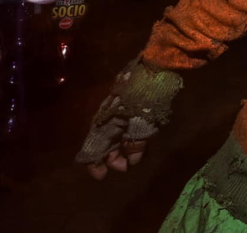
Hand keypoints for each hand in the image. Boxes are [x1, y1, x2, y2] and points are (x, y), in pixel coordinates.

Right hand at [75, 60, 181, 178]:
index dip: (94, 165)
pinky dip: (130, 136)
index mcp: (104, 126)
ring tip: (135, 157)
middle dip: (112, 157)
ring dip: (122, 148)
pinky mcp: (128, 104)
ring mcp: (117, 110)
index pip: (91, 150)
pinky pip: (125, 125)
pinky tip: (141, 142)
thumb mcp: (143, 127)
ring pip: (115, 135)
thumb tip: (130, 161)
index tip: (102, 176)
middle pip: (104, 143)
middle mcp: (107, 119)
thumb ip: (135, 146)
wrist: (155, 71)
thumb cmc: (146, 101)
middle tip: (125, 167)